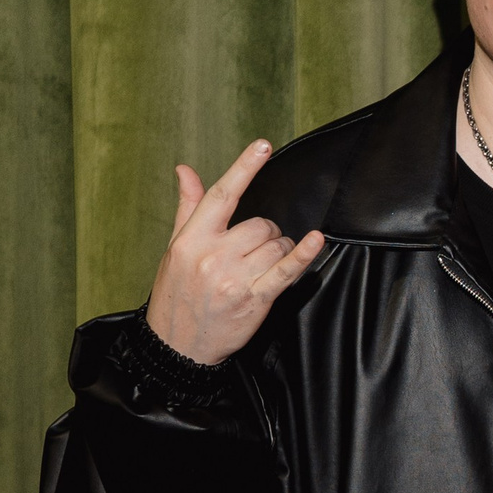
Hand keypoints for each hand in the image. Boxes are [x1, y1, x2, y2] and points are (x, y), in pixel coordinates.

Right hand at [145, 141, 325, 365]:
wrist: (176, 347)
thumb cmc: (175, 294)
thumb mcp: (175, 249)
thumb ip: (188, 208)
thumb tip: (185, 170)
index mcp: (192, 239)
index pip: (221, 195)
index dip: (244, 168)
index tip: (263, 145)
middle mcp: (213, 255)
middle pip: (260, 224)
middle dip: (266, 234)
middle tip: (255, 251)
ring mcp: (234, 278)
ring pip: (275, 246)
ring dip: (279, 251)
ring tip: (262, 266)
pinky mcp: (254, 300)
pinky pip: (286, 270)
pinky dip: (304, 255)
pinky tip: (316, 241)